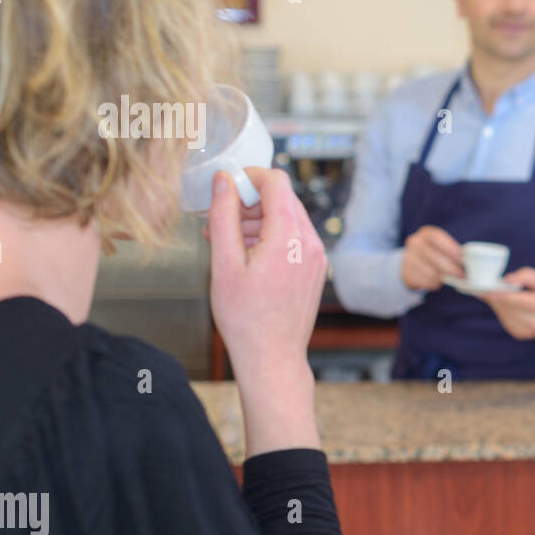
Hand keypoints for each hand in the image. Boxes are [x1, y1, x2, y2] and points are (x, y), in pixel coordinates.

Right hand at [208, 167, 326, 375]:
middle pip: (282, 198)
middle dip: (248, 203)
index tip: (224, 189)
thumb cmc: (244, 317)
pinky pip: (294, 239)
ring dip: (257, 221)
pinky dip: (271, 238)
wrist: (272, 358)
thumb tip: (223, 180)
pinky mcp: (315, 268)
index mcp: (289, 236)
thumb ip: (223, 215)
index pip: (276, 181)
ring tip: (226, 243)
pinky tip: (247, 257)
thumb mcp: (223, 263)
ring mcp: (317, 256)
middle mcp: (310, 241)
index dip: (248, 177)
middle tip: (217, 222)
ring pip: (287, 218)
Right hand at [401, 225, 463, 290]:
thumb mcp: (441, 247)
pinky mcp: (406, 272)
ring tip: (449, 279)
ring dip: (443, 278)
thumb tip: (468, 261)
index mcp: (426, 233)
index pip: (437, 237)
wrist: (412, 263)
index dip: (450, 247)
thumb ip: (453, 251)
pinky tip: (437, 282)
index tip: (461, 258)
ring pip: (430, 272)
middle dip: (451, 268)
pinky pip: (424, 281)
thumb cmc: (435, 254)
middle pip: (435, 257)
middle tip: (462, 275)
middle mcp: (415, 242)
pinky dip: (434, 284)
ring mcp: (408, 257)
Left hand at [480, 266, 534, 339]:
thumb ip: (525, 275)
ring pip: (503, 314)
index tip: (487, 288)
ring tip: (493, 294)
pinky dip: (501, 311)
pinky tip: (503, 304)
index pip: (516, 300)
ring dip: (497, 304)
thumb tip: (506, 280)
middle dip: (495, 297)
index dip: (500, 294)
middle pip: (507, 307)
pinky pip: (504, 320)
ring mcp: (527, 332)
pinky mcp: (519, 335)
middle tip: (485, 288)